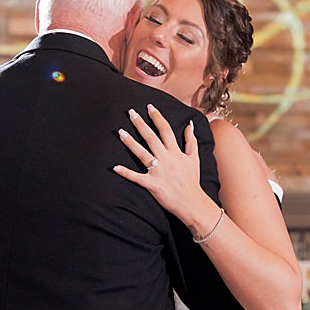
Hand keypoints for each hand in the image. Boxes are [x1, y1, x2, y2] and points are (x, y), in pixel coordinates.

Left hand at [114, 104, 212, 226]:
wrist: (192, 202)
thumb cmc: (192, 181)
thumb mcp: (194, 158)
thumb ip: (191, 141)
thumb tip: (190, 124)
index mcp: (176, 152)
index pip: (166, 130)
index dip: (157, 117)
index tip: (149, 107)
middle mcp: (166, 159)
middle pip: (151, 138)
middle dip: (141, 124)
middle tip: (131, 112)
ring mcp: (158, 172)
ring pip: (142, 154)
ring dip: (130, 143)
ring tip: (120, 132)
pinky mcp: (152, 184)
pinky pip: (137, 177)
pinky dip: (126, 173)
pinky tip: (115, 167)